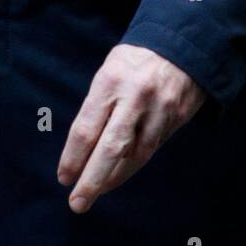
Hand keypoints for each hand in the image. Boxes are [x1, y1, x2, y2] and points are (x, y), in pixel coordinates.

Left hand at [56, 43, 206, 212]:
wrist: (181, 43)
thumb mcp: (109, 71)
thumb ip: (98, 107)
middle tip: (77, 203)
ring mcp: (159, 110)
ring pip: (134, 156)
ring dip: (113, 179)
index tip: (64, 178)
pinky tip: (119, 175)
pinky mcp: (176, 118)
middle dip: (91, 181)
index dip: (73, 158)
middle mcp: (134, 97)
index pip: (86, 129)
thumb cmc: (135, 60)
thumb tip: (82, 150)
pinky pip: (151, 150)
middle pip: (110, 150)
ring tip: (96, 191)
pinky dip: (133, 166)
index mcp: (110, 81)